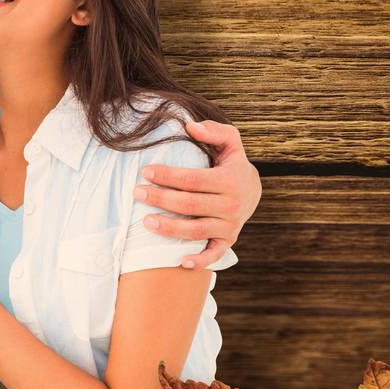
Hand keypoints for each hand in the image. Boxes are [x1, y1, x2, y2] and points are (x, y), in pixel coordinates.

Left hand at [137, 120, 261, 268]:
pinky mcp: (227, 241)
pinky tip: (179, 261)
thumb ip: (214, 131)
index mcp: (230, 180)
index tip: (145, 171)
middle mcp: (232, 205)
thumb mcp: (230, 142)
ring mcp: (230, 225)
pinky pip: (214, 254)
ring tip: (146, 222)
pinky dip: (199, 261)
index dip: (168, 176)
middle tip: (137, 193)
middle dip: (161, 199)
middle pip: (190, 205)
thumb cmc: (231, 163)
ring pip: (196, 230)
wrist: (252, 190)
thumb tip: (190, 126)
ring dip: (170, 229)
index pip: (193, 179)